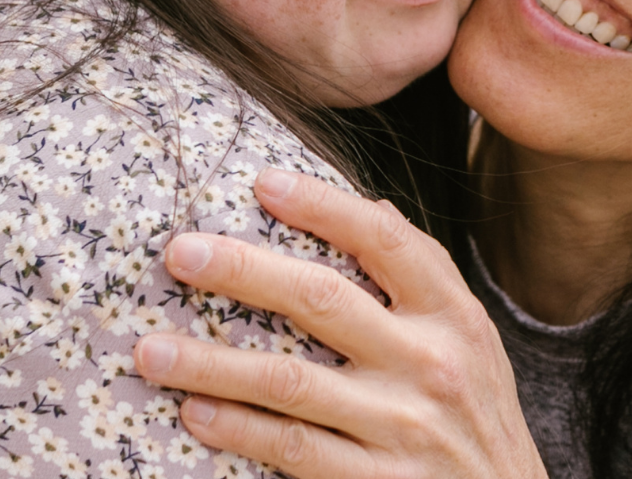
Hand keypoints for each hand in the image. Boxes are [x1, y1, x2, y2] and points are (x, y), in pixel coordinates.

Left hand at [133, 169, 545, 478]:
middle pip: (323, 299)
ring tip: (150, 350)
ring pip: (289, 381)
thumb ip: (429, 279)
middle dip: (243, 270)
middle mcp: (430, 362)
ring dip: (212, 363)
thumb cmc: (480, 417)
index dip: (323, 207)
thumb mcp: (474, 341)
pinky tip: (196, 413)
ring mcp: (402, 425)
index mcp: (454, 316)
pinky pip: (292, 449)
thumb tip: (375, 208)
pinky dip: (239, 429)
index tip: (263, 182)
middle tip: (179, 252)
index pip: (386, 241)